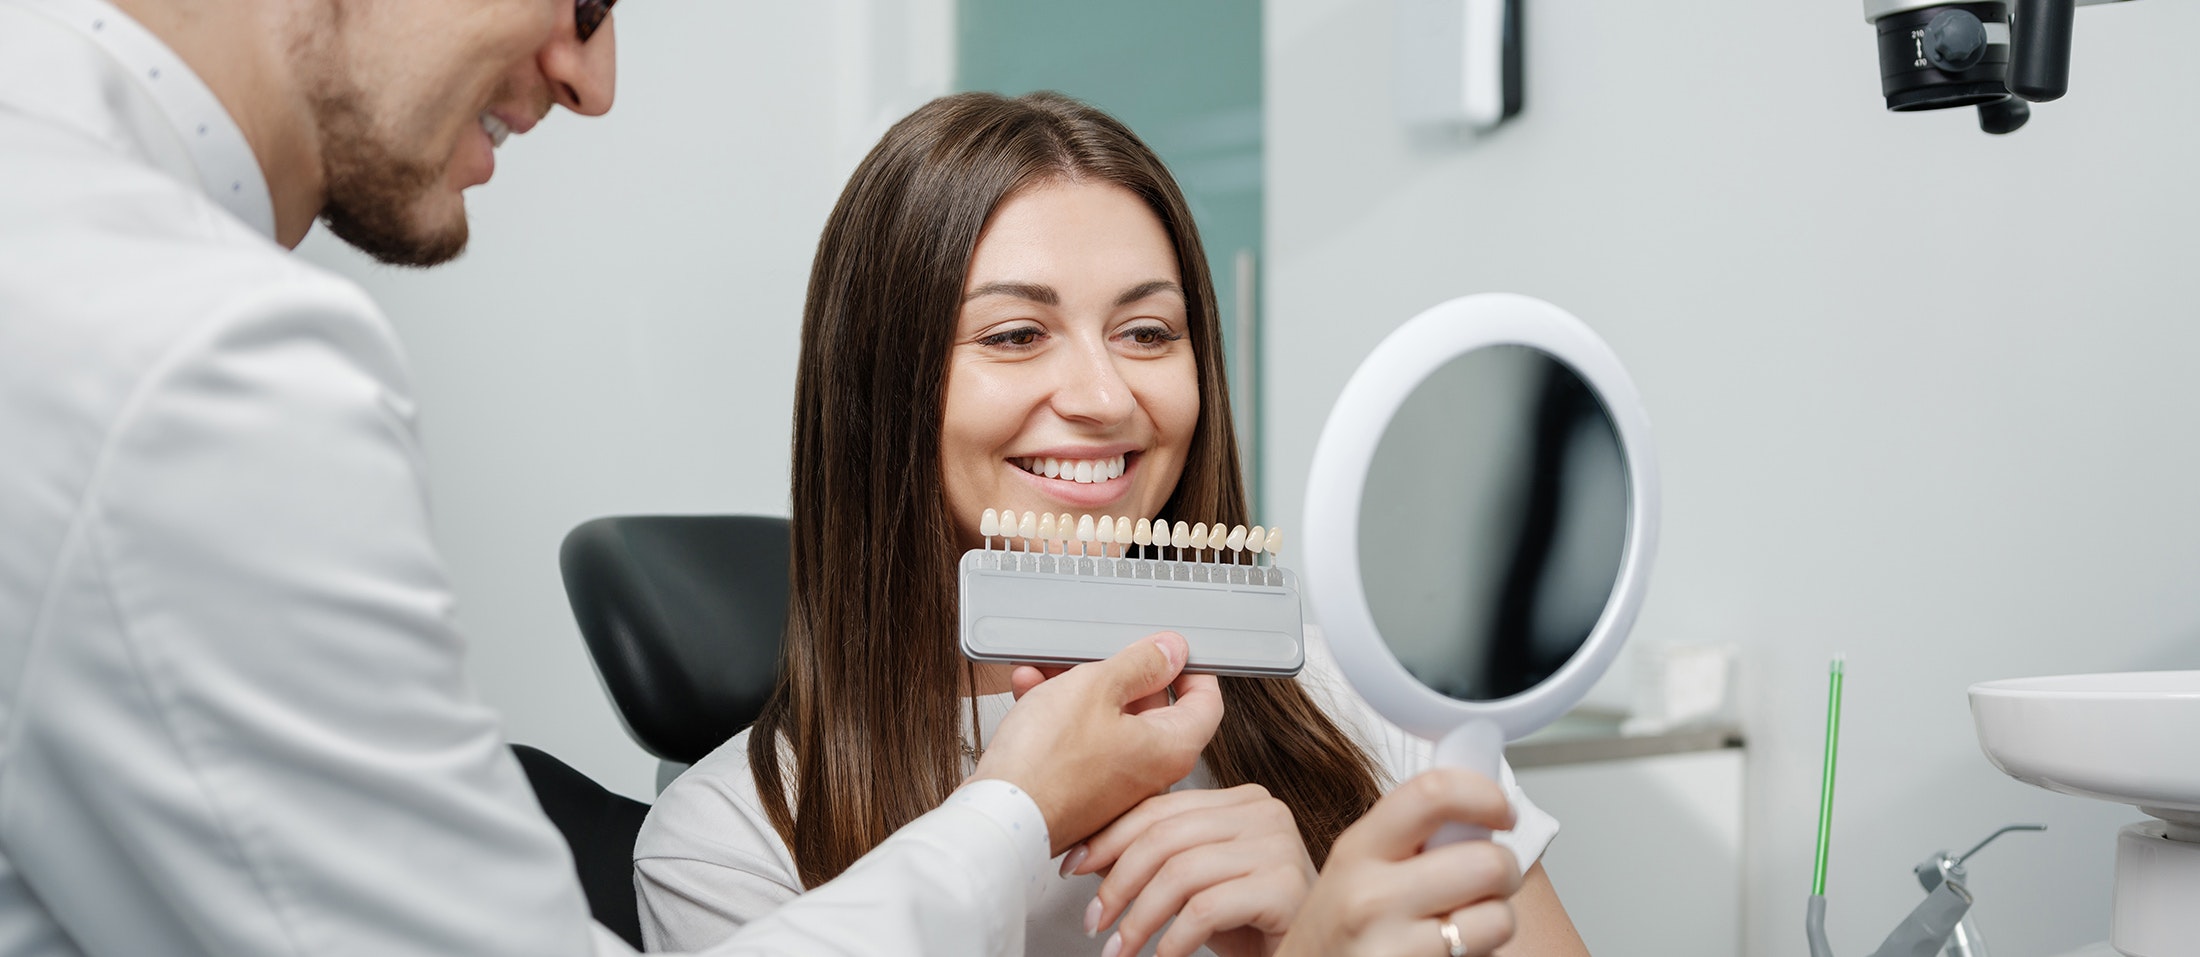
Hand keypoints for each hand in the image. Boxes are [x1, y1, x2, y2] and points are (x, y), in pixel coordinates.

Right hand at [968, 633, 1222, 854]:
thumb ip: (1139, 663)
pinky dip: (1060, 714)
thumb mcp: (1096, 688)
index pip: (1207, 702)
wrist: (999, 817)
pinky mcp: (1080, 791)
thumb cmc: (1047, 763)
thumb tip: (1170, 651)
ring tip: (1050, 668)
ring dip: (1079, 688)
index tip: (1169, 650)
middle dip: (1118, 672)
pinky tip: (1032, 691)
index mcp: (1170, 748)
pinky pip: (1081, 742)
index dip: (1192, 668)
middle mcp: (1149, 772)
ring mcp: (1114, 785)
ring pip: (1108, 721)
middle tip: (1097, 651)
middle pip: (1151, 708)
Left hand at [1065, 784, 1313, 956]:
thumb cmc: (1251, 922)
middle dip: (1117, 882)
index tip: (1075, 866)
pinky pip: (1206, 909)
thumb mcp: (1196, 880)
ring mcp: (1279, 845)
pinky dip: (1173, 939)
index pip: (1161, 807)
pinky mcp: (1285, 886)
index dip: (1110, 837)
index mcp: (1241, 799)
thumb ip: (1159, 855)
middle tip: (1095, 921)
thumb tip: (1090, 854)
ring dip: (1139, 919)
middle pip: (1165, 837)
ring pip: (1181, 873)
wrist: (1308, 952)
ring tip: (1120, 949)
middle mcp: (1264, 811)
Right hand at [1273, 768, 1522, 956]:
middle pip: (1487, 862)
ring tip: (1461, 925)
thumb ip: (1406, 837)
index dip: (1485, 795)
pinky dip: (1481, 955)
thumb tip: (1475, 809)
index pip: (1433, 794)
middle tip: (1486, 882)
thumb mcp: (1352, 871)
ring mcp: (1391, 948)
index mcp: (1357, 850)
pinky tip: (1445, 955)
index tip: (1501, 810)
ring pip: (1498, 918)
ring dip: (1494, 921)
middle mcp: (1371, 897)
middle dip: (1504, 871)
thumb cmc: (1336, 933)